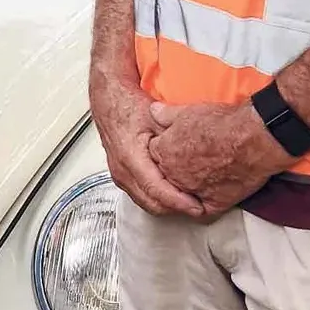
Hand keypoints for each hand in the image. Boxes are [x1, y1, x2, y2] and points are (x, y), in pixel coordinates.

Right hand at [90, 64, 206, 220]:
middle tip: (199, 208)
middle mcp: (122, 170)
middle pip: (151, 203)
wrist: (109, 101)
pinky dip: (157, 198)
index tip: (197, 208)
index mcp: (130, 157)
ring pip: (145, 202)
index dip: (178, 202)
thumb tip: (198, 154)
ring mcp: (119, 175)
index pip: (156, 190)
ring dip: (167, 206)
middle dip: (176, 209)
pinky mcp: (121, 176)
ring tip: (189, 203)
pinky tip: (172, 194)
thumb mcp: (157, 119)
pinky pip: (140, 195)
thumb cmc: (129, 106)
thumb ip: (174, 138)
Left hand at [147, 99, 293, 218]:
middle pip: (167, 174)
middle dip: (175, 167)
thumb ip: (166, 114)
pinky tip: (210, 193)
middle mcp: (174, 174)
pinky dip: (204, 202)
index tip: (177, 145)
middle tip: (192, 159)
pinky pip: (202, 208)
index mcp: (165, 152)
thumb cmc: (224, 124)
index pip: (154, 154)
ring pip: (182, 192)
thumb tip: (154, 112)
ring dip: (188, 185)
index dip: (166, 147)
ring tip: (202, 174)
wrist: (253, 139)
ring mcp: (192, 190)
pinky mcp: (213, 203)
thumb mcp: (189, 111)